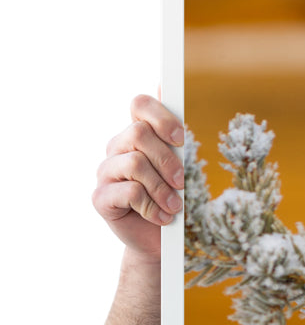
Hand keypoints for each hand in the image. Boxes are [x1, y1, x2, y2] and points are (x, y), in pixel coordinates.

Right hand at [92, 94, 184, 262]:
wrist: (158, 239)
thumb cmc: (170, 196)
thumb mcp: (178, 163)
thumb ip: (171, 131)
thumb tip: (164, 85)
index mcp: (135, 135)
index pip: (139, 104)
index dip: (161, 116)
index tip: (183, 139)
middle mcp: (116, 149)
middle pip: (139, 134)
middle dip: (168, 159)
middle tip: (182, 182)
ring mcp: (105, 173)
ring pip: (135, 163)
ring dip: (162, 187)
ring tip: (175, 206)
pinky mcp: (100, 198)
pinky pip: (130, 192)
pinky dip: (153, 206)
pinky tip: (162, 217)